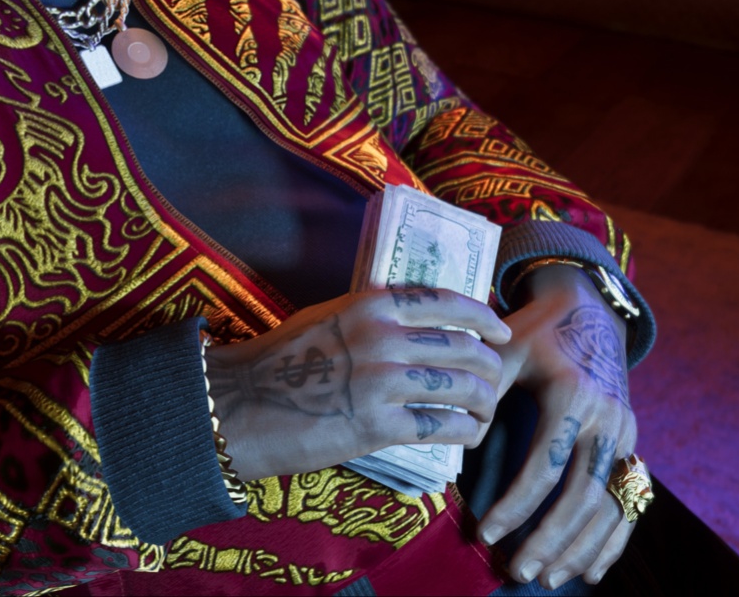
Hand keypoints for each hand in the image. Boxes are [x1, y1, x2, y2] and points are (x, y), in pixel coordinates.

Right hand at [205, 287, 511, 480]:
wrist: (238, 404)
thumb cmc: (278, 362)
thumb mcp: (327, 318)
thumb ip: (372, 318)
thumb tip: (415, 327)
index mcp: (370, 305)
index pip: (448, 303)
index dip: (483, 318)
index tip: (500, 332)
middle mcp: (383, 337)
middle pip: (465, 348)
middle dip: (490, 369)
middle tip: (491, 383)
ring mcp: (383, 381)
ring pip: (464, 388)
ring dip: (483, 404)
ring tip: (481, 414)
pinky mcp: (379, 425)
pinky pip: (443, 426)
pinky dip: (464, 432)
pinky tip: (464, 435)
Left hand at [480, 266, 636, 588]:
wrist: (588, 311)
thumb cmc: (536, 331)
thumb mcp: (505, 347)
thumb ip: (483, 384)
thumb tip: (463, 432)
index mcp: (573, 397)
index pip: (546, 466)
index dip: (516, 505)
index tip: (487, 533)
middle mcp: (608, 420)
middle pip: (582, 495)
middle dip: (550, 539)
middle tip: (519, 571)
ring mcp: (626, 435)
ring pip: (609, 505)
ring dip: (579, 548)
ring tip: (546, 576)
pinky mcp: (632, 444)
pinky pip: (629, 502)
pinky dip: (612, 540)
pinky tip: (591, 571)